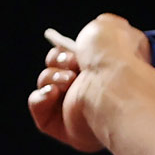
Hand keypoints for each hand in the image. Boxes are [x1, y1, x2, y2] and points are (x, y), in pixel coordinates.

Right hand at [28, 13, 154, 152]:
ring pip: (46, 84)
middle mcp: (94, 91)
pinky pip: (39, 108)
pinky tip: (54, 93)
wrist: (114, 83)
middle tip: (73, 63)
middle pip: (56, 67)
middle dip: (59, 60)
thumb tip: (99, 29)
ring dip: (52, 77)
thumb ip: (101, 26)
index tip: (75, 48)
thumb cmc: (116, 56)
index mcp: (106, 69)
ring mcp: (79, 111)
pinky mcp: (65, 128)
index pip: (77, 57)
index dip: (68, 49)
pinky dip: (41, 98)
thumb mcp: (109, 27)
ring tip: (70, 79)